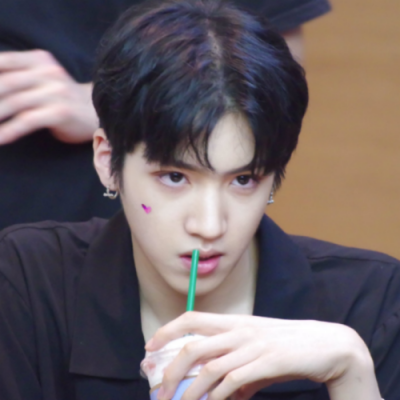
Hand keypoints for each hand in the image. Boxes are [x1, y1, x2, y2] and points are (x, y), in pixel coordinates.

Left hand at [0, 50, 97, 144]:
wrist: (96, 113)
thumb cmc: (64, 99)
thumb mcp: (42, 80)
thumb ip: (17, 77)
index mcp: (38, 60)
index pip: (2, 62)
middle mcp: (47, 72)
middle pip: (5, 83)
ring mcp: (56, 92)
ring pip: (14, 102)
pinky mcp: (62, 112)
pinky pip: (30, 120)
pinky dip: (11, 130)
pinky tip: (0, 139)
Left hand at [146, 312, 380, 399]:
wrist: (326, 345)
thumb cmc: (287, 348)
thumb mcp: (257, 353)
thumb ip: (237, 371)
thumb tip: (217, 396)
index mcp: (234, 322)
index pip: (192, 317)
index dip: (167, 331)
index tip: (150, 348)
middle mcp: (240, 330)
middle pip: (193, 345)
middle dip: (171, 370)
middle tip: (160, 391)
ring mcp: (253, 345)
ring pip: (210, 368)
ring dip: (191, 392)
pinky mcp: (268, 363)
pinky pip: (234, 382)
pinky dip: (218, 397)